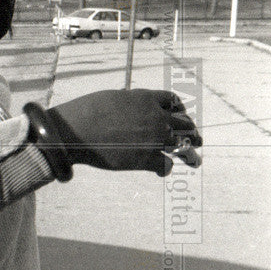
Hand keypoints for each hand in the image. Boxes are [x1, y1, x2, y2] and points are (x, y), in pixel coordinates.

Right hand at [48, 89, 201, 175]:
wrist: (73, 131)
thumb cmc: (84, 113)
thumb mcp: (110, 98)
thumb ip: (128, 103)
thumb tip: (130, 107)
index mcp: (146, 99)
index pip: (173, 101)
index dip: (179, 109)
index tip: (180, 116)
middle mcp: (155, 117)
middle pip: (185, 123)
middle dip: (192, 132)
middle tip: (197, 140)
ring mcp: (153, 138)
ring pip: (183, 146)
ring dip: (190, 154)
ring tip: (194, 161)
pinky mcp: (146, 159)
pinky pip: (166, 165)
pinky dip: (165, 168)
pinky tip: (160, 171)